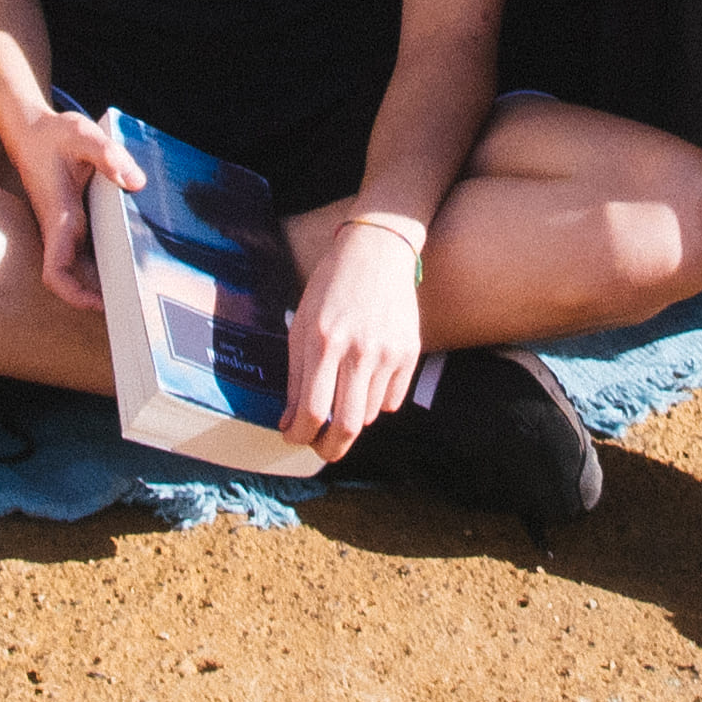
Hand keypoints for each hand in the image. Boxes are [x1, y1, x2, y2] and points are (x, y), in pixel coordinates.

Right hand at [8, 110, 139, 313]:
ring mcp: (64, 227)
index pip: (56, 272)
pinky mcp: (70, 221)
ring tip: (138, 287)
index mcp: (59, 216)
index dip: (75, 295)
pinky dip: (103, 261)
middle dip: (98, 296)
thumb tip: (134, 181)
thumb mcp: (82, 134)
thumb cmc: (53, 134)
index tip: (101, 304)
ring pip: (80, 268)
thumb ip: (108, 155)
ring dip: (102, 281)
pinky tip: (129, 258)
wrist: (29, 129)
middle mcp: (59, 228)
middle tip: (135, 303)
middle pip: (73, 279)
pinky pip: (85, 252)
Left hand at [283, 220, 425, 457]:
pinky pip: (391, 400)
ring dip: (351, 419)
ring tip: (341, 399)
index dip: (299, 434)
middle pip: (346, 425)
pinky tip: (366, 378)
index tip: (292, 437)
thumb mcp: (302, 324)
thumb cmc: (331, 287)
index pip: (312, 410)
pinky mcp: (410, 353)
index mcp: (323, 341)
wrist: (376, 251)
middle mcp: (357, 350)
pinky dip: (376, 402)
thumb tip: (291, 421)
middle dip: (329, 448)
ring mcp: (388, 353)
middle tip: (320, 450)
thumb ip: (296, 375)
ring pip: (369, 415)